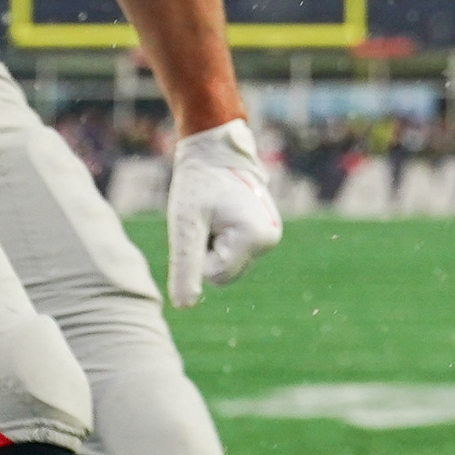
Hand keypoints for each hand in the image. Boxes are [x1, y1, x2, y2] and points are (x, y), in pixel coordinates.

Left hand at [163, 119, 283, 307]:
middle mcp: (270, 239)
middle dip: (207, 250)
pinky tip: (220, 213)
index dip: (198, 252)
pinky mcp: (264, 230)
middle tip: (205, 215)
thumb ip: (186, 266)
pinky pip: (234, 250)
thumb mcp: (185, 225)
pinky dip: (221, 237)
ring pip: (229, 262)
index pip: (216, 274)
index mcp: (257, 238)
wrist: (213, 148)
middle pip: (225, 272)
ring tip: (212, 212)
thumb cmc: (197, 183)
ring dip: (213, 243)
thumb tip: (184, 306)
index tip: (201, 219)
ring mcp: (270, 234)